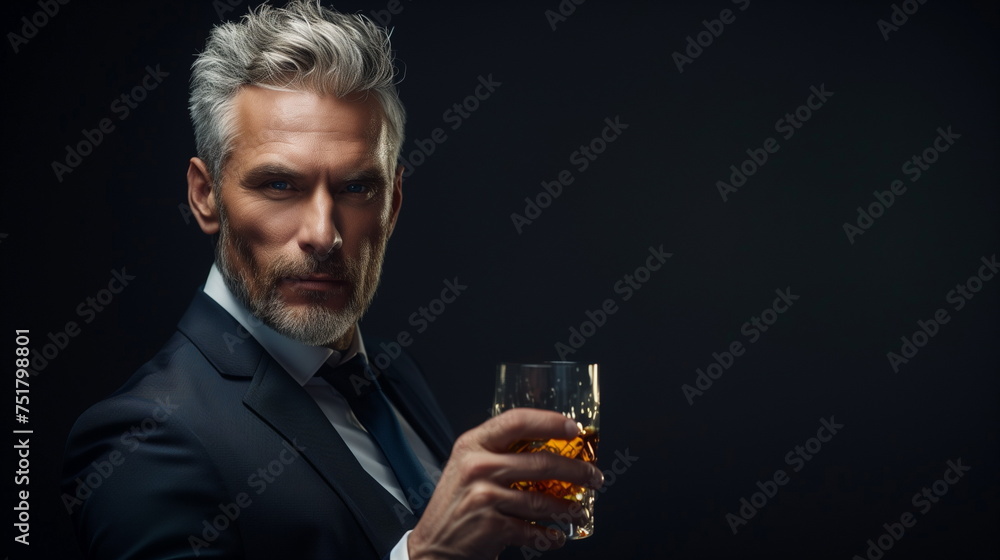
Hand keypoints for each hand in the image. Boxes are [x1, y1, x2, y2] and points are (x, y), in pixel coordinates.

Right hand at [407, 408, 603, 559]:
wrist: (433, 548)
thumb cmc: (455, 505)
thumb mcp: (467, 466)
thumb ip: (498, 453)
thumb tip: (550, 447)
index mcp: (472, 445)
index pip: (516, 421)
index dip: (549, 421)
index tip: (574, 428)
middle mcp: (477, 466)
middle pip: (540, 462)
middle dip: (576, 470)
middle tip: (593, 476)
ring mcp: (484, 496)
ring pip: (542, 500)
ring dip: (569, 508)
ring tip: (579, 511)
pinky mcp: (492, 526)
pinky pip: (532, 529)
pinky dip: (548, 535)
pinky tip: (556, 536)